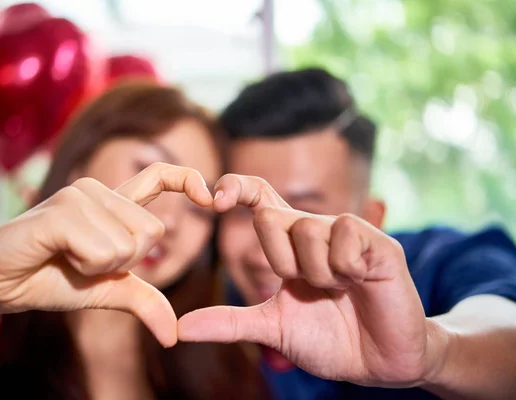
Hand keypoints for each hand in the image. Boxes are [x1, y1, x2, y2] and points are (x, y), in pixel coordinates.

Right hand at [0, 162, 212, 346]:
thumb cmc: (49, 279)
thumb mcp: (106, 291)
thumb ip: (143, 300)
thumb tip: (173, 335)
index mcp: (112, 204)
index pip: (159, 177)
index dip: (187, 180)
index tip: (210, 197)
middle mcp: (98, 191)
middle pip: (152, 232)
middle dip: (124, 263)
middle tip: (84, 263)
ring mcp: (80, 196)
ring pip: (130, 243)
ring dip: (101, 267)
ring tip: (67, 259)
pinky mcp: (61, 211)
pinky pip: (103, 248)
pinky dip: (86, 266)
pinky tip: (58, 257)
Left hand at [179, 174, 446, 385]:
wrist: (379, 363)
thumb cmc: (329, 340)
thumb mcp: (272, 328)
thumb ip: (229, 322)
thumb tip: (180, 329)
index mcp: (289, 245)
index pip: (259, 197)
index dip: (235, 187)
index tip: (213, 199)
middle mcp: (315, 231)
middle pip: (272, 216)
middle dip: (280, 261)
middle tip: (309, 288)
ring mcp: (347, 234)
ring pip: (306, 229)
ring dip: (316, 273)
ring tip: (340, 290)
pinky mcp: (378, 243)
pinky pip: (343, 237)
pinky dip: (344, 268)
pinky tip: (360, 281)